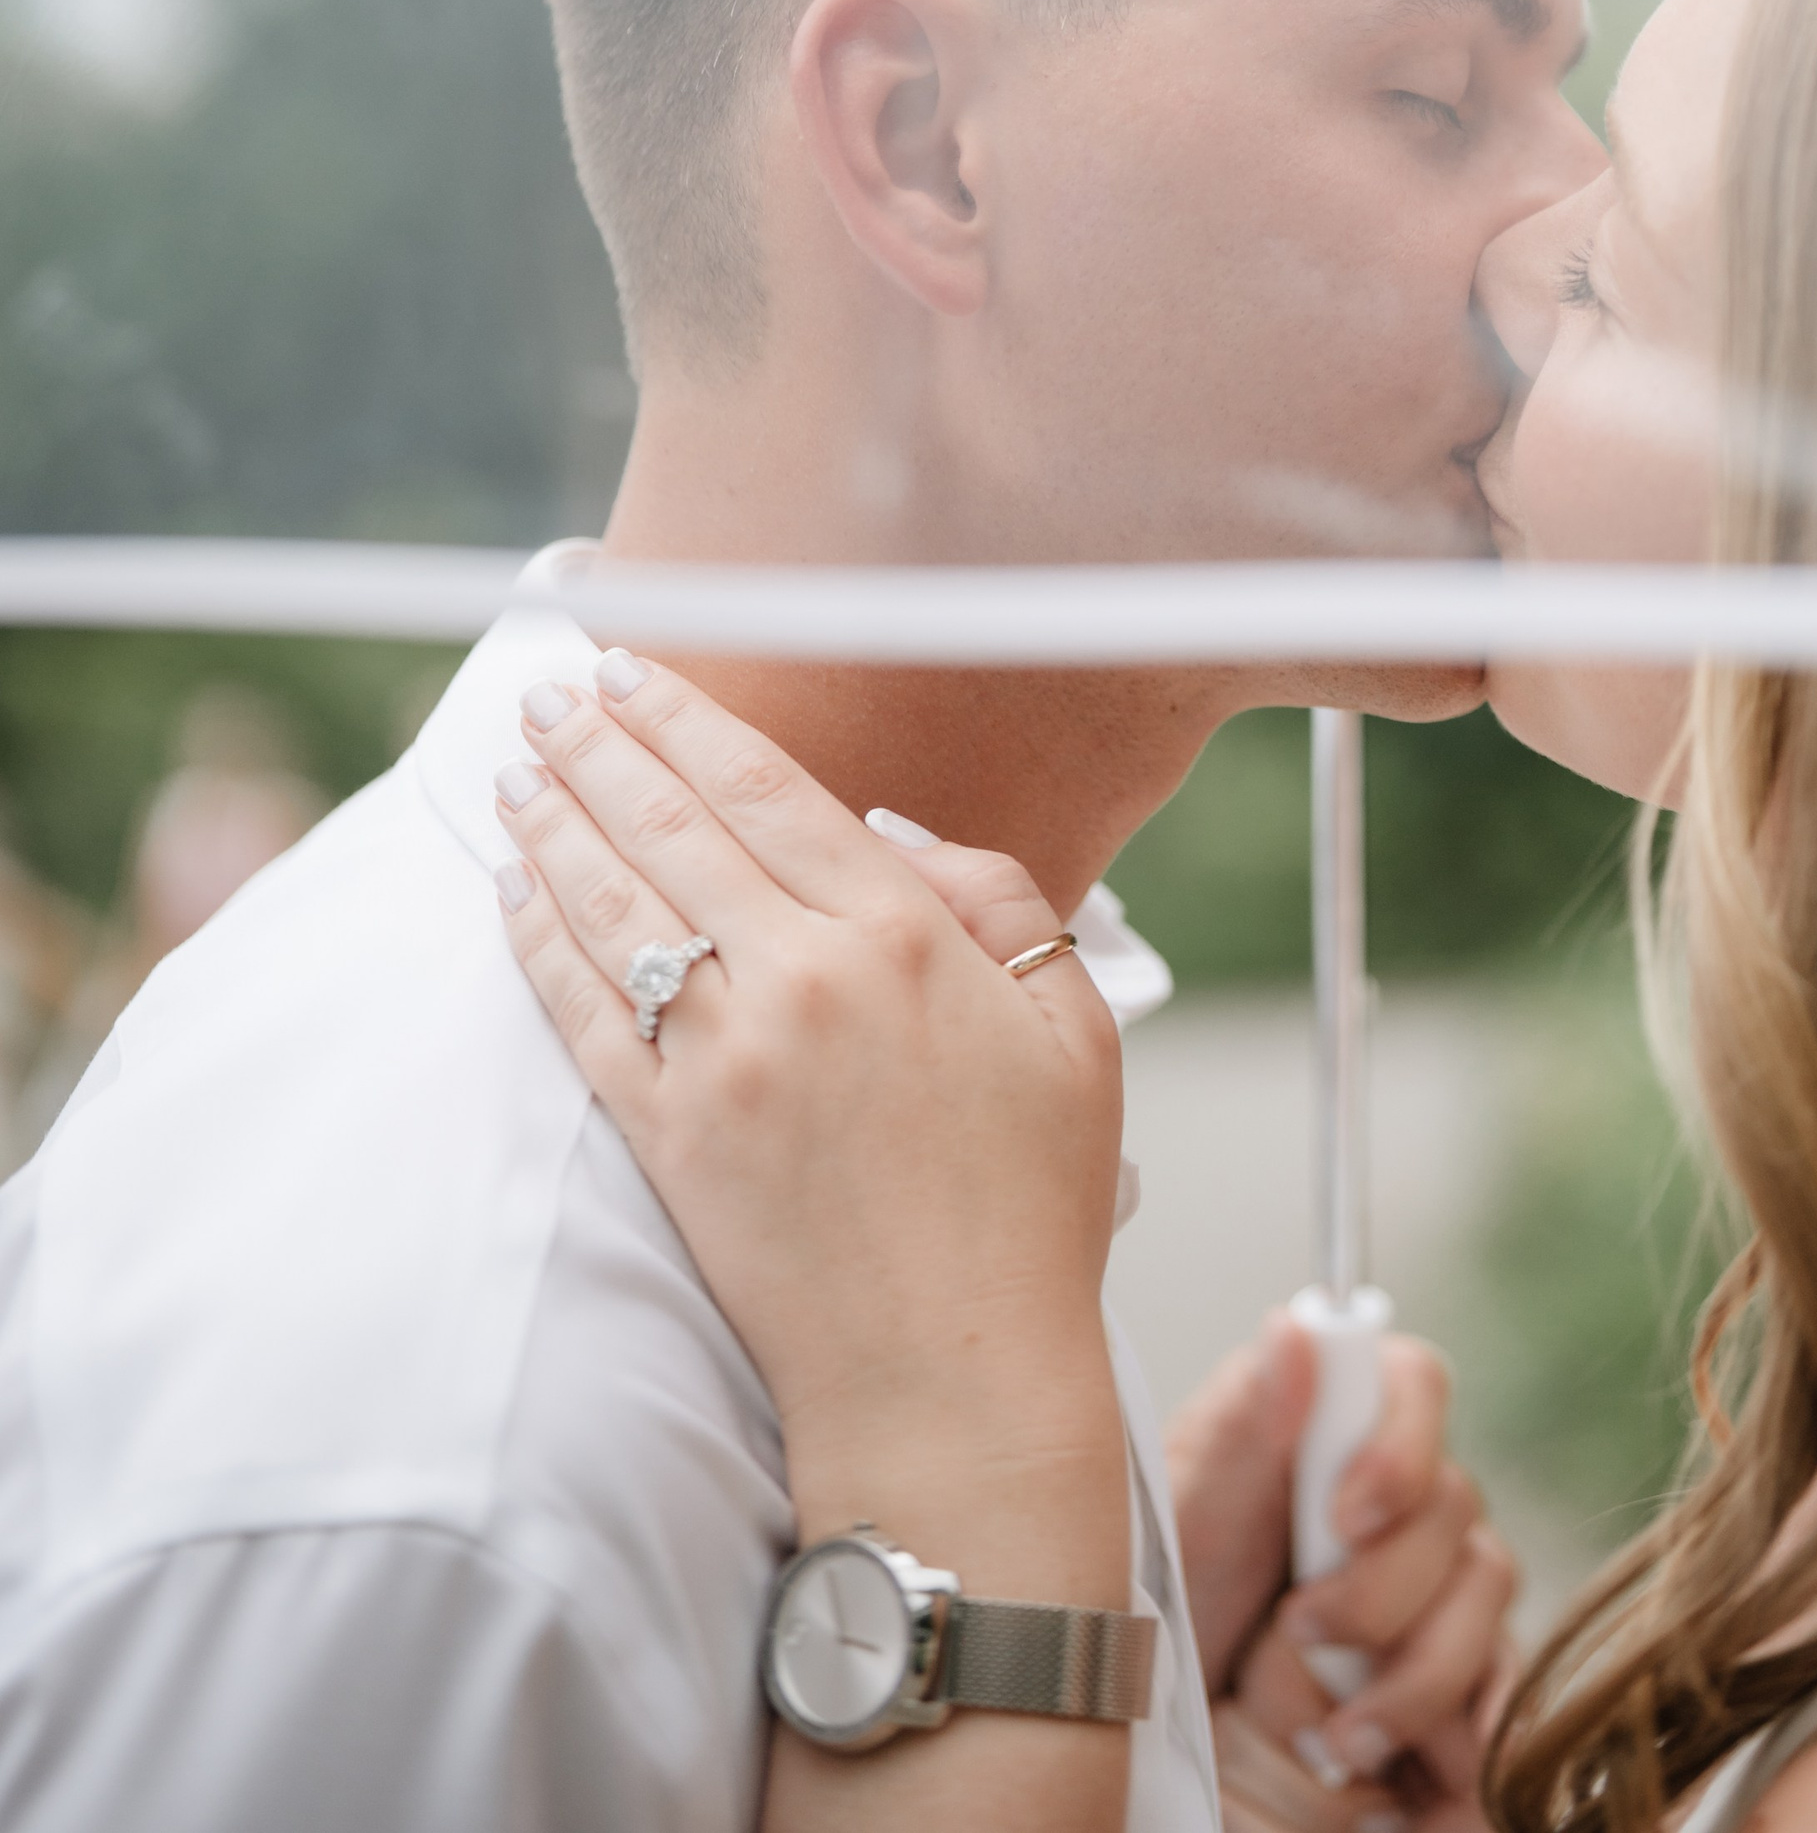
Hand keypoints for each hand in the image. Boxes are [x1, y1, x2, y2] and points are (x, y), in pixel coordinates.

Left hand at [493, 652, 1128, 1548]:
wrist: (953, 1379)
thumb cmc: (1030, 1204)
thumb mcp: (1072, 1028)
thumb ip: (999, 904)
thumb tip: (893, 836)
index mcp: (901, 935)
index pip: (765, 789)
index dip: (687, 719)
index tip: (634, 671)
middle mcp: (800, 979)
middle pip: (670, 827)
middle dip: (598, 748)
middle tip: (548, 696)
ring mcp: (724, 1061)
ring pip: (613, 905)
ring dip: (553, 825)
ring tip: (516, 771)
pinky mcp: (668, 1140)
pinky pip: (582, 1015)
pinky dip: (535, 943)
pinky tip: (509, 893)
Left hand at [1170, 1315, 1517, 1824]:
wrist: (1174, 1707)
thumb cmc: (1171, 1587)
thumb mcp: (1183, 1508)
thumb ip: (1243, 1420)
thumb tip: (1295, 1329)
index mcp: (1337, 1423)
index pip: (1417, 1383)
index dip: (1399, 1447)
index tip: (1345, 1518)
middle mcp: (1402, 1489)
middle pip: (1455, 1502)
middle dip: (1382, 1587)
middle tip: (1300, 1632)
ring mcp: (1439, 1574)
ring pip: (1486, 1594)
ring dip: (1416, 1675)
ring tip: (1338, 1735)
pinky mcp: (1458, 1659)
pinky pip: (1503, 1679)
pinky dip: (1470, 1725)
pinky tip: (1413, 1768)